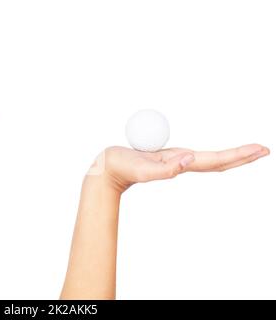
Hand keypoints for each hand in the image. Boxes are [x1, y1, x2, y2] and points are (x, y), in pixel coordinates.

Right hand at [89, 144, 270, 193]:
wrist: (107, 171)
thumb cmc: (121, 168)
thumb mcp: (141, 168)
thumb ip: (165, 169)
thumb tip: (189, 160)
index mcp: (179, 165)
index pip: (215, 160)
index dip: (238, 155)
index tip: (260, 149)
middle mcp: (181, 164)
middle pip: (218, 162)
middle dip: (242, 156)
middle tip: (264, 149)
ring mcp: (175, 162)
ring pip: (209, 160)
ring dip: (230, 156)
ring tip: (248, 151)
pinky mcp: (166, 158)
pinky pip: (195, 157)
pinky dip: (211, 155)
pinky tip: (213, 156)